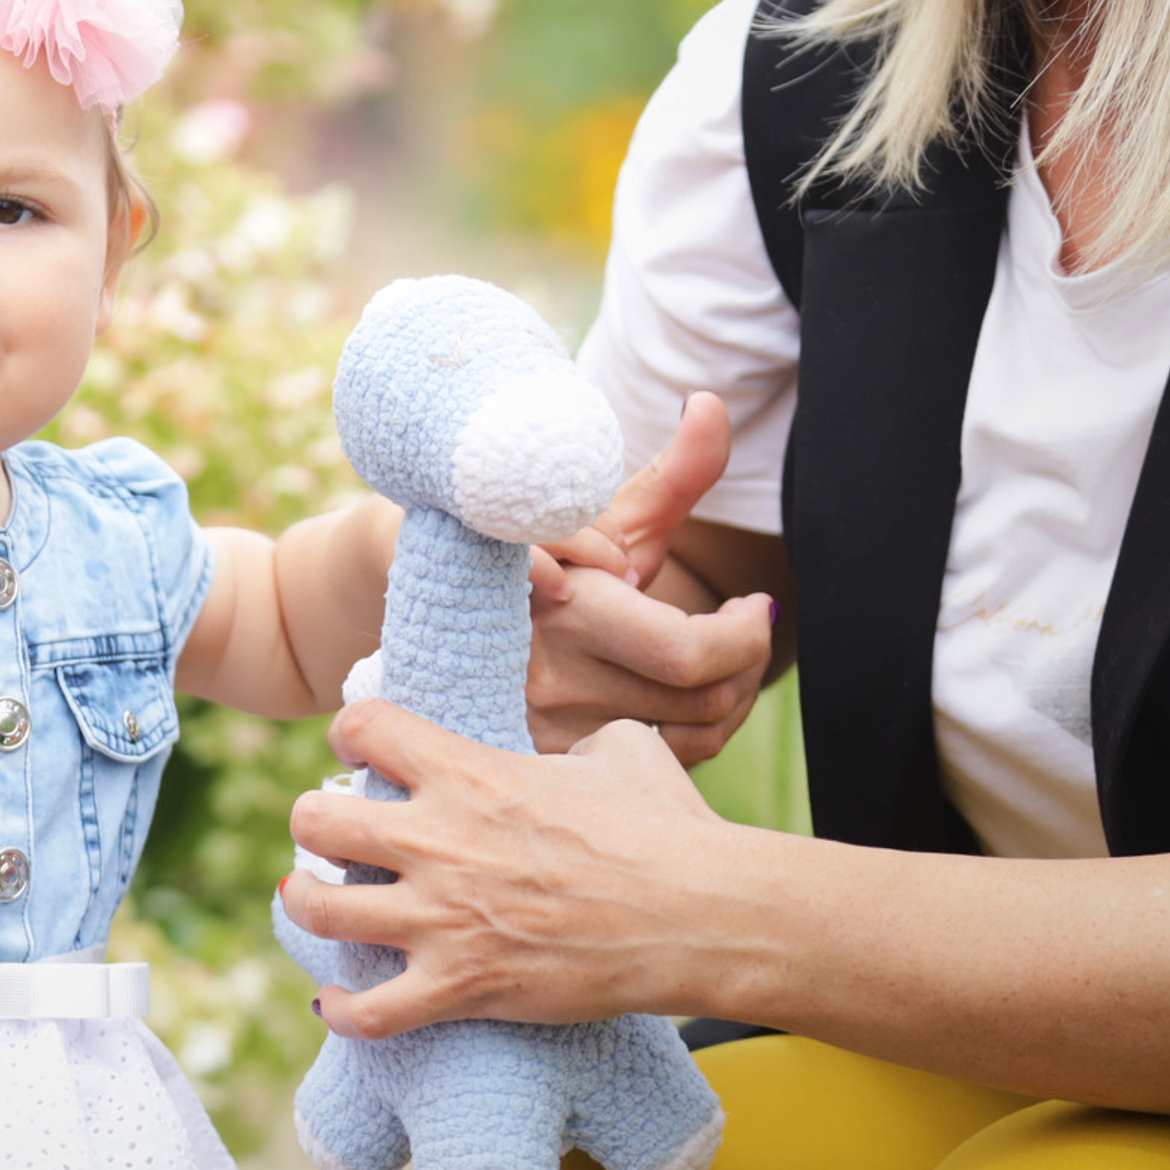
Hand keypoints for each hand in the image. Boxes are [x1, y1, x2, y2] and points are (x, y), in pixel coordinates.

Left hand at [282, 698, 733, 1037]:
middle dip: (313, 822)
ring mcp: (444, 918)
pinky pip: (368, 1012)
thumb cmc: (667, 827)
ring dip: (307, 904)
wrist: (696, 914)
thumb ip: (573, 744)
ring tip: (316, 901)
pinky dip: (341, 1011)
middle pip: (316, 819)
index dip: (350, 734)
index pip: (364, 726)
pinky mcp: (461, 988)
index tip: (358, 751)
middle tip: (333, 834)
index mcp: (469, 771)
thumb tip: (571, 756)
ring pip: (320, 910)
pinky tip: (335, 1002)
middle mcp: (439, 840)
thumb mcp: (621, 751)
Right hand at [524, 391, 777, 757]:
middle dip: (747, 662)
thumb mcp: (596, 508)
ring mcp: (542, 726)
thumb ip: (669, 470)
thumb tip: (711, 405)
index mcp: (566, 610)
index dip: (744, 633)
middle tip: (748, 626)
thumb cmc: (523, 541)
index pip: (689, 652)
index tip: (755, 602)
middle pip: (697, 700)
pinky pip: (649, 764)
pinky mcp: (542, 756)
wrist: (414, 592)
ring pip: (683, 740)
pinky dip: (687, 734)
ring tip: (720, 655)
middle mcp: (550, 678)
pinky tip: (683, 695)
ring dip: (726, 698)